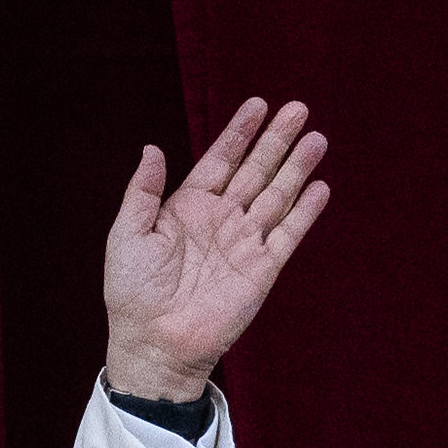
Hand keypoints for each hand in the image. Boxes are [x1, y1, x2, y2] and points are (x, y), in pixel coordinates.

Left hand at [99, 96, 330, 401]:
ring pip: (277, 196)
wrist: (154, 343)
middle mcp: (220, 219)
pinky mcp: (261, 270)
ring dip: (297, 168)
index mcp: (187, 207)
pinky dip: (304, 213)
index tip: (258, 105)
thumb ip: (143, 191)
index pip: (220, 160)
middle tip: (298, 109)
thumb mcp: (127, 234)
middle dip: (276, 140)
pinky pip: (287, 235)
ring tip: (316, 139)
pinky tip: (319, 187)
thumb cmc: (132, 292)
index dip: (239, 133)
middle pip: (255, 171)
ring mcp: (243, 243)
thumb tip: (152, 148)